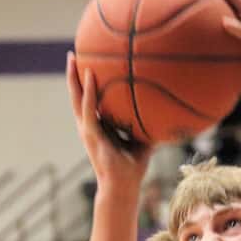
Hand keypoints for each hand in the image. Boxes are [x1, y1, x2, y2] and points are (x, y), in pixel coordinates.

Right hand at [66, 52, 149, 195]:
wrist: (122, 186)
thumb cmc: (132, 168)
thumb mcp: (143, 141)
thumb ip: (149, 125)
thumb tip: (167, 113)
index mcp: (98, 127)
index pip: (89, 100)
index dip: (87, 84)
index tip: (88, 64)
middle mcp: (89, 125)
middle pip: (77, 95)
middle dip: (74, 74)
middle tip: (74, 54)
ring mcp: (87, 129)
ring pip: (76, 98)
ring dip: (73, 77)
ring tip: (73, 57)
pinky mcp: (90, 134)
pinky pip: (88, 107)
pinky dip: (88, 91)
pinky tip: (89, 74)